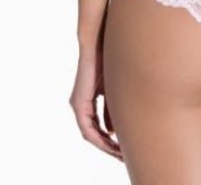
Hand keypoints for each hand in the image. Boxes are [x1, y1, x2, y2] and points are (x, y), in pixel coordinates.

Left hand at [69, 46, 122, 160]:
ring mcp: (77, 104)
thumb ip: (110, 110)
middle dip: (108, 147)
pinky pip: (87, 128)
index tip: (122, 148)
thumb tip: (113, 132)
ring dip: (104, 145)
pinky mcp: (79, 102)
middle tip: (122, 156)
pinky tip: (110, 141)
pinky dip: (98, 136)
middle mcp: (79, 105)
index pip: (97, 128)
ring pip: (89, 134)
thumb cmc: (107, 61)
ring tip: (119, 152)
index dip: (109, 140)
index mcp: (87, 102)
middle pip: (93, 135)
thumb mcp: (112, 90)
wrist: (98, 44)